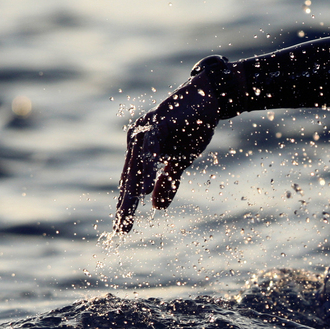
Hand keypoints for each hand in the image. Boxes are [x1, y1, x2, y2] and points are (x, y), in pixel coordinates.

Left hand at [115, 74, 219, 232]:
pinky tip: (146, 174)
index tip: (122, 230)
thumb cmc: (192, 128)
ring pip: (137, 163)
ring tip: (129, 209)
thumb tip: (157, 208)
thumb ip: (167, 182)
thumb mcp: (181, 161)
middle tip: (121, 229)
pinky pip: (152, 141)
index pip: (131, 184)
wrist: (208, 98)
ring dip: (134, 187)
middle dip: (126, 204)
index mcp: (140, 152)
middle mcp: (137, 141)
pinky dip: (149, 158)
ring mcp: (147, 129)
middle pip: (129, 178)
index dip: (127, 206)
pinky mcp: (160, 120)